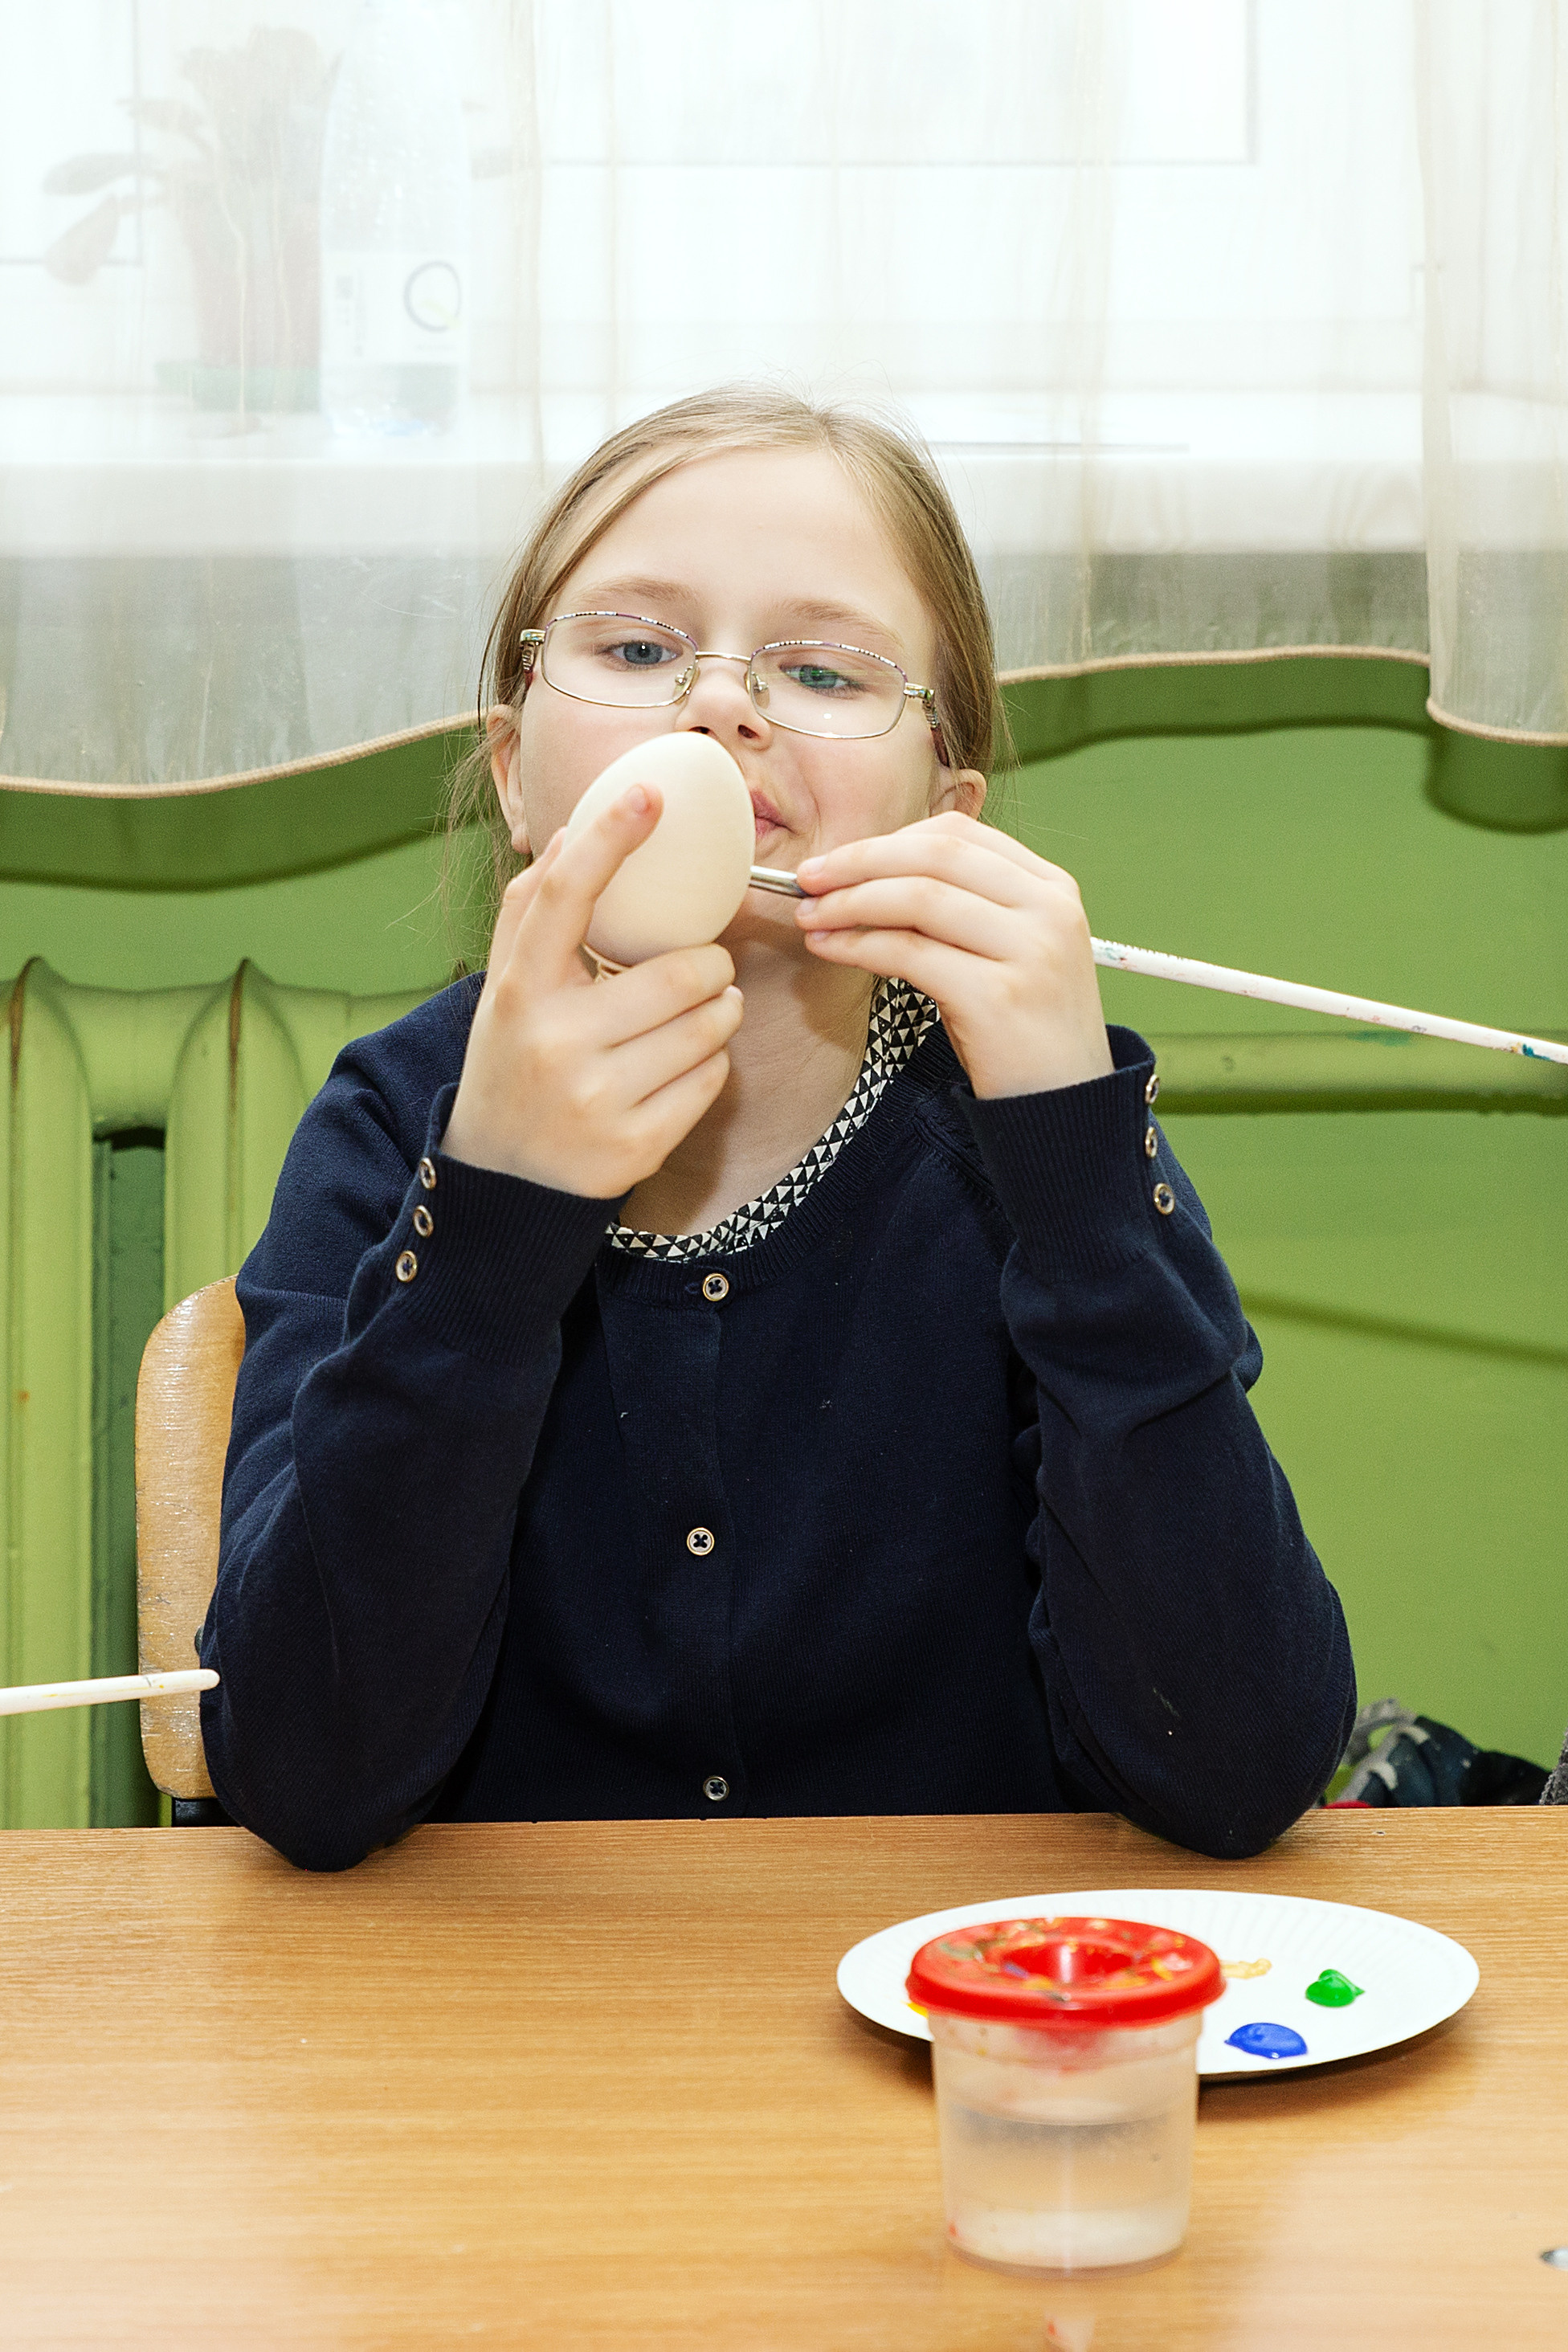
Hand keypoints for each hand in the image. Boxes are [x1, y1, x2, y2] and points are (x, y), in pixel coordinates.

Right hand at [443, 784, 743, 1195]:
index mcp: (520, 990)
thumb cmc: (515, 1059)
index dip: (608, 837)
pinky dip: (712, 1064)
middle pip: (681, 974)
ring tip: (703, 1013)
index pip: (563, 897)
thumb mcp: (508, 988)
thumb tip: (569, 835)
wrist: (502, 1175)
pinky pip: (712, 1080)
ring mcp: (596, 1099)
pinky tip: (682, 1067)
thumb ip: (531, 912)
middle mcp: (555, 1042)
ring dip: (722, 1011)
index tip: (648, 793)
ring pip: (709, 1027)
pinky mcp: (636, 1146)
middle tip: (704, 970)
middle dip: (711, 966)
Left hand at [794, 812, 1111, 1098]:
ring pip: (919, 898)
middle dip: (859, 862)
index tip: (837, 861)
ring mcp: (1030, 951)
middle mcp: (1048, 909)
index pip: (957, 835)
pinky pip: (912, 954)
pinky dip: (860, 945)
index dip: (886, 841)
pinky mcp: (998, 996)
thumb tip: (868, 874)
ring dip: (850, 903)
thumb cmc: (1020, 1030)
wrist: (1066, 1107)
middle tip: (807, 879)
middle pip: (935, 856)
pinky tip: (830, 949)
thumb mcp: (1007, 951)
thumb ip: (962, 907)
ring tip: (810, 917)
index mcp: (1051, 887)